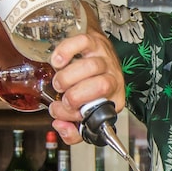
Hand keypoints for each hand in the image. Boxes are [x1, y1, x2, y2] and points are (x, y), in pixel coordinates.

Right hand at [48, 17, 125, 144]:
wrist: (91, 51)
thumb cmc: (87, 83)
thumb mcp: (83, 110)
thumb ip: (73, 128)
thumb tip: (61, 127)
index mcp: (113, 100)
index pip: (100, 113)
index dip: (74, 115)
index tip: (62, 112)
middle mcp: (113, 79)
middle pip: (100, 86)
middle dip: (74, 96)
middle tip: (62, 96)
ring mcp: (105, 59)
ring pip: (90, 67)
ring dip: (66, 78)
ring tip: (59, 82)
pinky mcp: (95, 42)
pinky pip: (82, 43)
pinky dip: (66, 52)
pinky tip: (58, 61)